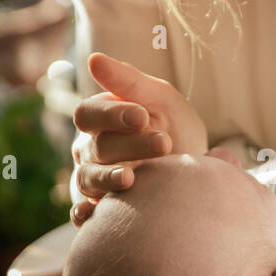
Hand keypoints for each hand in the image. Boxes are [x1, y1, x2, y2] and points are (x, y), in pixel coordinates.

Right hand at [71, 53, 207, 225]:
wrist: (193, 172)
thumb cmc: (172, 126)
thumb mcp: (159, 98)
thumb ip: (128, 81)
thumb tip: (94, 59)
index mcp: (99, 120)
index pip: (87, 115)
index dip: (111, 115)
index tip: (142, 115)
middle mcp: (90, 151)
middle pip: (96, 148)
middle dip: (130, 145)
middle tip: (165, 143)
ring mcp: (93, 181)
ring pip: (88, 180)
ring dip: (108, 178)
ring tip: (132, 178)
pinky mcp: (100, 211)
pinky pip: (82, 215)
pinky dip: (82, 216)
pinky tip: (91, 215)